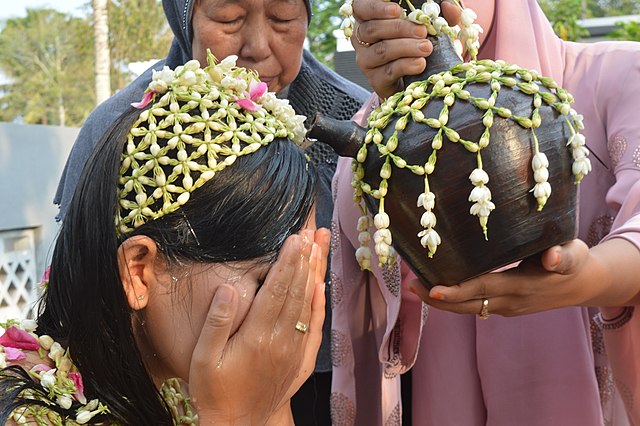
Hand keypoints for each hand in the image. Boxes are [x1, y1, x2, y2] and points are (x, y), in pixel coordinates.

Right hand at [188, 228, 330, 423]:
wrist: (241, 425)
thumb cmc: (216, 391)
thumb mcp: (204, 359)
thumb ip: (217, 322)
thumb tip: (230, 288)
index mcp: (257, 336)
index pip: (277, 289)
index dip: (287, 261)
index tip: (296, 237)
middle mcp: (281, 340)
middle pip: (297, 290)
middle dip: (305, 258)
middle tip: (313, 231)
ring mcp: (295, 349)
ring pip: (308, 303)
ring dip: (315, 273)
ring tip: (321, 246)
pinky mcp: (301, 359)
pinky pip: (314, 326)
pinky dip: (319, 303)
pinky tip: (321, 286)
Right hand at [352, 0, 461, 98]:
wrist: (416, 81)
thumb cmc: (418, 48)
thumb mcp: (429, 28)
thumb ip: (438, 16)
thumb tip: (448, 6)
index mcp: (369, 19)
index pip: (361, 7)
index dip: (375, 7)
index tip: (397, 9)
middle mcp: (363, 39)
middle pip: (372, 29)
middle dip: (399, 28)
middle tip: (422, 31)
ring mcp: (367, 61)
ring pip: (381, 50)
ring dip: (406, 47)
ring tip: (426, 48)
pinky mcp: (376, 80)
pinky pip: (388, 71)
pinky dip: (406, 66)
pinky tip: (420, 63)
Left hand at [408, 239, 605, 316]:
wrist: (583, 285)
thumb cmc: (574, 262)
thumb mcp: (573, 254)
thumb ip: (563, 256)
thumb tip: (552, 257)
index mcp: (522, 285)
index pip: (483, 288)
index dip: (457, 290)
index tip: (432, 288)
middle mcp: (510, 301)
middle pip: (467, 304)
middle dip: (437, 298)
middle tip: (410, 284)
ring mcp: (506, 307)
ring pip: (468, 308)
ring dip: (441, 301)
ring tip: (415, 285)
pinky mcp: (504, 307)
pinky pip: (474, 306)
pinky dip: (454, 299)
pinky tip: (437, 288)